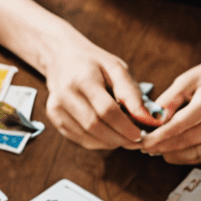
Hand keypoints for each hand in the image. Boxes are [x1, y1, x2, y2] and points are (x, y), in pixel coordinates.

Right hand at [40, 26, 157, 150]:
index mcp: (83, 78)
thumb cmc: (94, 63)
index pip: (106, 110)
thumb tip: (146, 118)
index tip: (139, 134)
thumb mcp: (116, 68)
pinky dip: (97, 142)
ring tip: (123, 139)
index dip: (125, 126)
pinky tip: (108, 136)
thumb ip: (131, 92)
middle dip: (118, 138)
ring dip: (109, 143)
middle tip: (134, 141)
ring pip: (86, 136)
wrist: (62, 57)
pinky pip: (78, 138)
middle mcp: (65, 94)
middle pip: (95, 126)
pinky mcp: (54, 117)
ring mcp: (56, 107)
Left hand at [139, 55, 200, 164]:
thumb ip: (169, 99)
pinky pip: (196, 158)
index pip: (181, 124)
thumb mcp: (187, 79)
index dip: (159, 136)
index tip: (142, 141)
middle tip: (141, 145)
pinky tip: (169, 147)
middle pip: (184, 142)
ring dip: (168, 152)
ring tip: (152, 145)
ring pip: (189, 154)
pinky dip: (180, 156)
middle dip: (159, 146)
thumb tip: (153, 119)